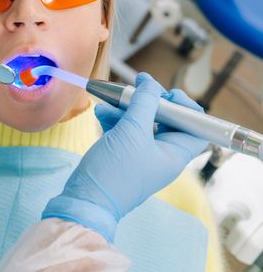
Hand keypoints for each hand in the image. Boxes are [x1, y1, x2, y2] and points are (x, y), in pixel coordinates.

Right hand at [42, 73, 207, 241]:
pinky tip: (101, 112)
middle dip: (150, 101)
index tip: (168, 94)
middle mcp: (161, 155)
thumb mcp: (132, 131)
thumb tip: (151, 84)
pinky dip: (114, 120)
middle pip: (166, 121)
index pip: (195, 127)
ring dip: (127, 108)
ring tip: (111, 98)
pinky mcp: (122, 157)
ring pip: (141, 124)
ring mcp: (140, 156)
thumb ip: (144, 102)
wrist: (86, 199)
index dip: (185, 107)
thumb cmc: (115, 170)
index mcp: (174, 154)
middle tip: (138, 85)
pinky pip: (124, 132)